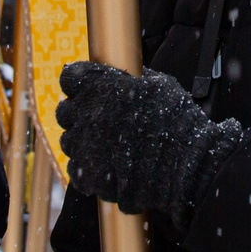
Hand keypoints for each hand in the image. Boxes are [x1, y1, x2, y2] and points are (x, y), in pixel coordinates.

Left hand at [55, 62, 241, 233]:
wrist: (185, 163)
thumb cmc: (177, 119)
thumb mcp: (158, 84)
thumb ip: (133, 79)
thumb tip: (127, 77)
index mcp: (99, 85)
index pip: (70, 78)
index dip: (80, 84)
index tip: (91, 89)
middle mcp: (84, 113)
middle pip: (65, 111)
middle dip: (79, 114)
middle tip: (101, 121)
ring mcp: (83, 145)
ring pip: (70, 141)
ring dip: (84, 142)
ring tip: (108, 147)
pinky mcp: (88, 174)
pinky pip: (76, 169)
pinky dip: (88, 168)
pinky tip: (108, 166)